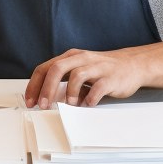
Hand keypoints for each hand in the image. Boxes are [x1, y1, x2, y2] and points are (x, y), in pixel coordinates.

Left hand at [24, 47, 149, 108]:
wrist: (132, 65)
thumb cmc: (102, 70)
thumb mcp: (78, 70)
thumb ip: (62, 80)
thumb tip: (43, 97)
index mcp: (70, 57)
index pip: (45, 68)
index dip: (35, 85)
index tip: (30, 101)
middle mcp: (81, 59)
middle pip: (57, 69)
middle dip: (46, 89)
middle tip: (43, 106)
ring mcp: (97, 67)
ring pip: (77, 75)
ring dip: (69, 93)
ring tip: (70, 104)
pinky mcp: (111, 77)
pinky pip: (98, 87)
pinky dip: (91, 98)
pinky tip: (88, 104)